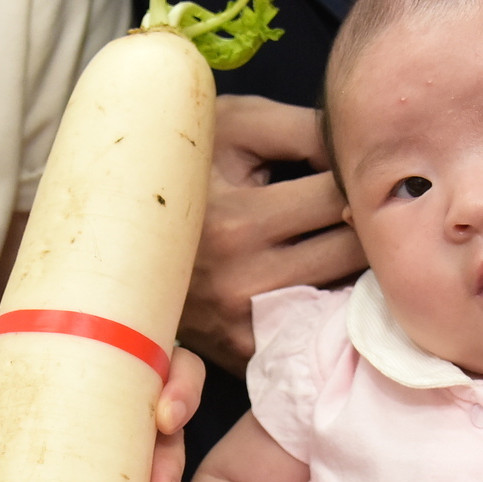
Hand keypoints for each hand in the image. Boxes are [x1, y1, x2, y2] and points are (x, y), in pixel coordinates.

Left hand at [0, 345, 206, 481]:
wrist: (33, 410)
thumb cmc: (42, 383)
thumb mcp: (21, 381)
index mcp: (135, 370)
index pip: (180, 370)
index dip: (182, 391)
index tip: (166, 418)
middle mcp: (147, 408)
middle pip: (175, 434)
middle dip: (169, 467)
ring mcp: (144, 449)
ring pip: (163, 476)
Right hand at [180, 96, 366, 372]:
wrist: (117, 236)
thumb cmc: (186, 169)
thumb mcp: (232, 127)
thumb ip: (302, 130)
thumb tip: (362, 157)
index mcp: (235, 224)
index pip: (337, 199)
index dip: (354, 178)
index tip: (351, 170)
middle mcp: (241, 284)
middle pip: (352, 252)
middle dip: (365, 223)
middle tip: (363, 204)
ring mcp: (244, 328)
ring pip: (344, 294)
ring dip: (354, 266)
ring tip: (339, 236)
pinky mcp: (246, 353)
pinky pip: (316, 327)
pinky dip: (328, 303)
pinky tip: (317, 276)